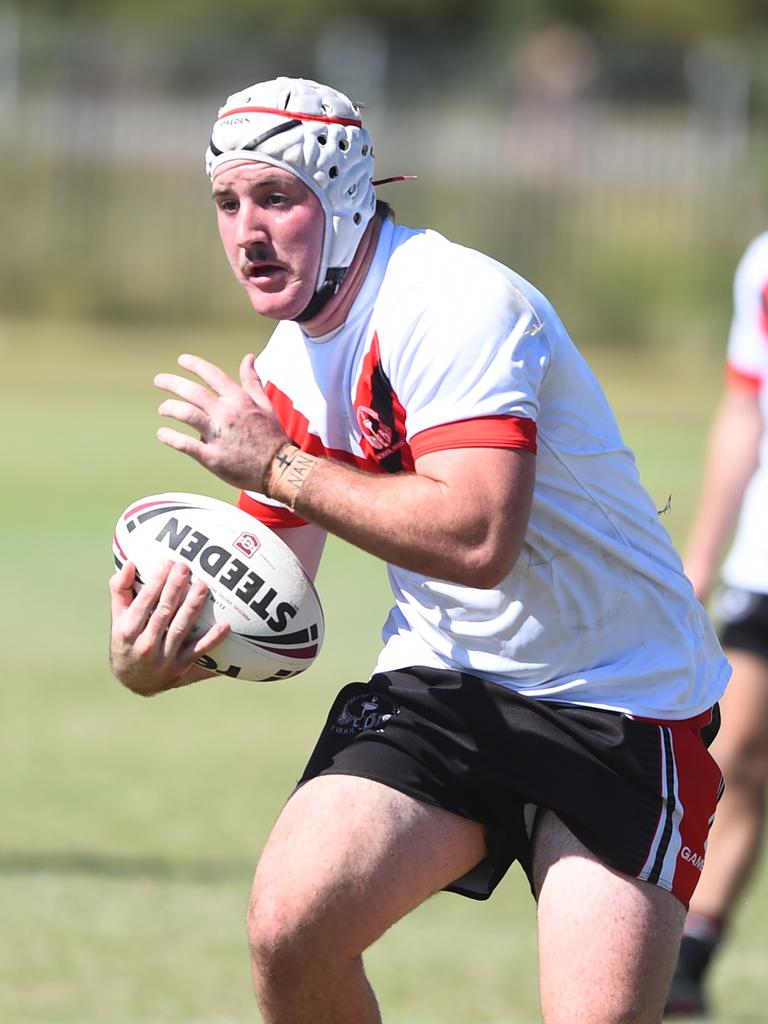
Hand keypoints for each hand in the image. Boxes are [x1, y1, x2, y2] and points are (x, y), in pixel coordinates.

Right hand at [109, 559, 229, 696]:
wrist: (133, 681)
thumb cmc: (127, 641)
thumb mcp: (118, 618)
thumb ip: (121, 590)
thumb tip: (128, 563)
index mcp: (126, 631)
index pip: (143, 602)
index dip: (156, 582)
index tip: (167, 563)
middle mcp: (145, 645)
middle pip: (163, 612)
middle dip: (174, 588)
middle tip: (185, 568)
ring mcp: (164, 658)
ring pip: (180, 628)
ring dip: (192, 607)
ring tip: (202, 587)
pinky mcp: (180, 668)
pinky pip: (198, 651)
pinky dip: (212, 639)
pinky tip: (225, 625)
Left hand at [154, 352, 288, 490]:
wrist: (280, 468)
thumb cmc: (273, 437)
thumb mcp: (265, 404)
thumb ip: (252, 381)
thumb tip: (248, 358)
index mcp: (239, 400)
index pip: (213, 375)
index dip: (195, 365)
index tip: (181, 361)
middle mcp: (227, 414)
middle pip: (193, 392)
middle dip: (172, 383)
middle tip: (159, 380)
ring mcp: (218, 436)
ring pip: (186, 414)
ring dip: (169, 408)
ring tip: (162, 409)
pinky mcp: (212, 457)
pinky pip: (185, 444)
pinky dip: (170, 437)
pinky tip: (162, 434)